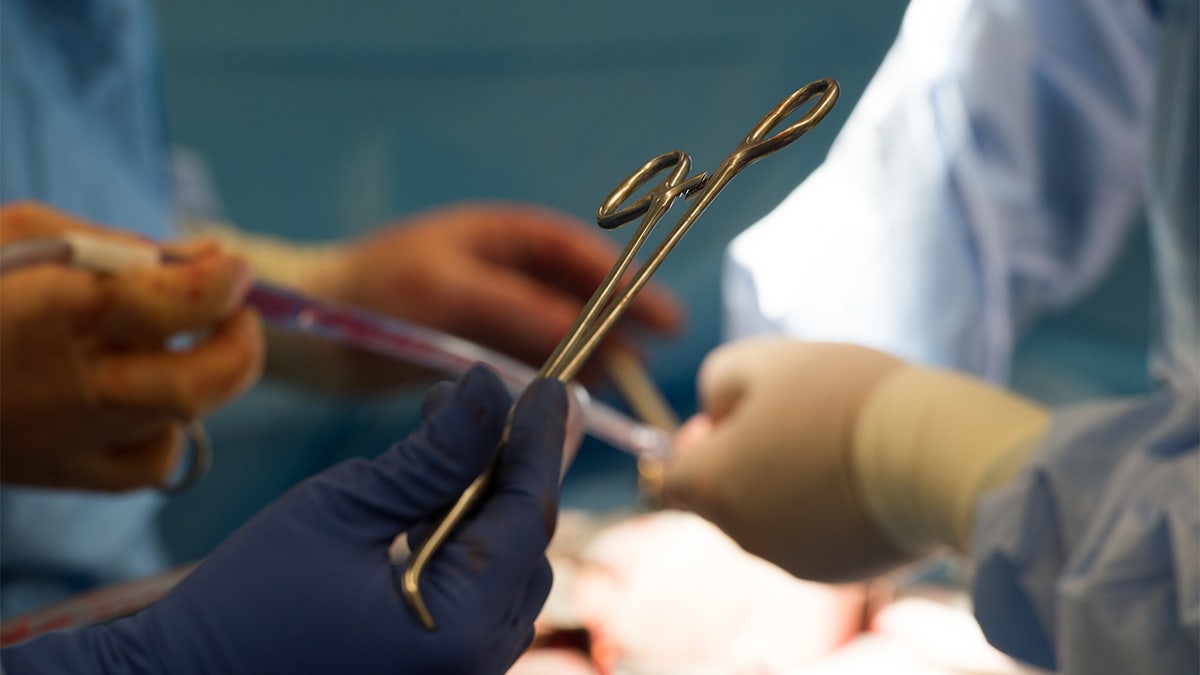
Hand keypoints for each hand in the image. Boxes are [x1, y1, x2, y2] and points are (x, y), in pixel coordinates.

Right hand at [0, 202, 262, 490]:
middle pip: (196, 385)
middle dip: (240, 345)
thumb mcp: (23, 233)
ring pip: (181, 424)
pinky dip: (167, 427)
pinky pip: (150, 463)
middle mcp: (71, 385)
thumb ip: (117, 246)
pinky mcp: (64, 474)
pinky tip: (143, 394)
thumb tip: (205, 258)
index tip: (234, 266)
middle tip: (238, 313)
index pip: (171, 303)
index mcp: (56, 311)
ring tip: (175, 346)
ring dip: (200, 380)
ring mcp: (69, 440)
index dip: (222, 282)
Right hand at [2, 366, 568, 674]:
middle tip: (490, 403)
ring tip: (449, 436)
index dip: (539, 444)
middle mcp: (473, 669)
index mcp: (457, 634)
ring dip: (486, 502)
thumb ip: (431, 454)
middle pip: (524, 547)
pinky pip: (478, 601)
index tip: (552, 385)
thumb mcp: (340, 510)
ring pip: (507, 574)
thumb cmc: (242, 608)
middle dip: (512, 468)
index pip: (525, 519)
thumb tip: (489, 386)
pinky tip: (433, 498)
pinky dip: (465, 543)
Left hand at [313, 202, 684, 367]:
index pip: (580, 255)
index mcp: (502, 237)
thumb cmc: (375, 291)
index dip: (626, 284)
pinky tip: (571, 397)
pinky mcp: (474, 348)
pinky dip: (553, 375)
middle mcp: (504, 270)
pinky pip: (529, 359)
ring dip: (587, 355)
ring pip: (557, 331)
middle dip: (615, 325)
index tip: (665, 319)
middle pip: (577, 295)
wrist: (312, 328)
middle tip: (650, 362)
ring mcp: (490, 310)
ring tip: (616, 386)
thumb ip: (519, 310)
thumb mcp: (451, 292)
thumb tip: (582, 337)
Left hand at [662, 338, 909, 581]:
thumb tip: (715, 413)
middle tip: (794, 419)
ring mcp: (792, 561)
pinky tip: (862, 477)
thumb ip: (720, 382)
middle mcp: (743, 536)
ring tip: (835, 444)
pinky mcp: (840, 574)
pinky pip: (814, 539)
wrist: (936, 453)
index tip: (734, 417)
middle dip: (742, 462)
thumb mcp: (767, 361)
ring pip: (768, 520)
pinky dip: (824, 513)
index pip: (674, 477)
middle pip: (721, 500)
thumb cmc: (843, 397)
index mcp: (714, 486)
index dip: (696, 445)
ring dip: (785, 486)